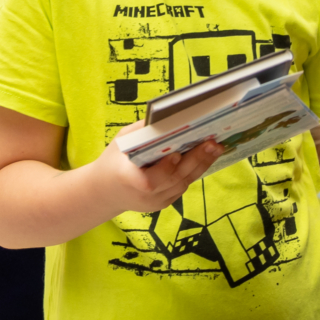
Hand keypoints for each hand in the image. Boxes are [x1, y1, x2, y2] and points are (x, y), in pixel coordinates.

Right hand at [90, 134, 222, 215]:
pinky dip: (194, 171)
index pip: (150, 181)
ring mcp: (155, 203)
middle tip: (211, 142)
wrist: (104, 192)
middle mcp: (144, 196)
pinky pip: (182, 186)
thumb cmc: (113, 161)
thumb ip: (142, 132)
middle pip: (174, 180)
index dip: (165, 169)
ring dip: (201, 165)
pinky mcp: (164, 204)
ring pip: (183, 184)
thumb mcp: (121, 141)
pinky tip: (206, 156)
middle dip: (195, 160)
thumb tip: (167, 115)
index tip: (176, 153)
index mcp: (128, 179)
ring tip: (215, 147)